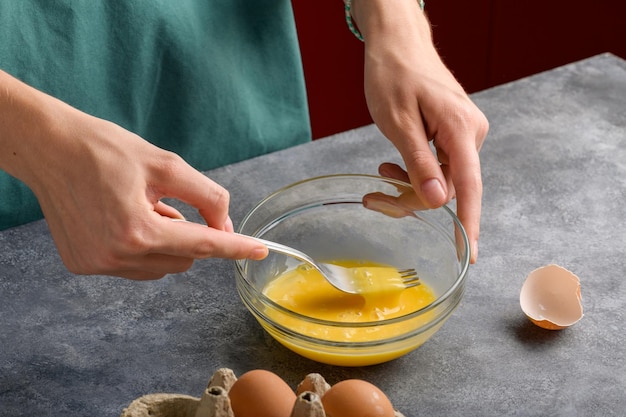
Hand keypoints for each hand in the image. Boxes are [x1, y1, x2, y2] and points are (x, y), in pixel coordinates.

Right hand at [1, 72, 266, 278]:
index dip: (234, 246)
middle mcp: (116, 256)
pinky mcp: (82, 265)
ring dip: (165, 243)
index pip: (201, 245)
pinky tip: (122, 220)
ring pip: (160, 267)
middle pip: (184, 260)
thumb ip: (206, 196)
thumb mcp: (166, 163)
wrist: (49, 147)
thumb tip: (226, 226)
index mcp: (138, 231)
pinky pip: (133, 268)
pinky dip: (141, 248)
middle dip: (188, 235)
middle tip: (166, 204)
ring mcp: (96, 265)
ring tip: (140, 209)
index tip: (260, 250)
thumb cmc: (106, 149)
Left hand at [351, 0, 487, 262]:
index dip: (468, 224)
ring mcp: (464, 133)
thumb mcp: (397, 122)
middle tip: (373, 199)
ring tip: (380, 175)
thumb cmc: (393, 74)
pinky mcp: (453, 133)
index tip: (468, 254)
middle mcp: (470, 133)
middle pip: (449, 187)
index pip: (469, 186)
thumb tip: (439, 201)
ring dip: (410, 186)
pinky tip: (392, 165)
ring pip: (442, 179)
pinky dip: (415, 172)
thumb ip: (419, 163)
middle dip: (411, 199)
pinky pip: (440, 165)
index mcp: (460, 129)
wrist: (397, 43)